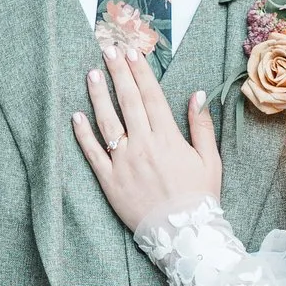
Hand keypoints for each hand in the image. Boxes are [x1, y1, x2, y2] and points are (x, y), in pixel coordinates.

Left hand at [72, 47, 221, 231]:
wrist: (183, 235)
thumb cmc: (199, 197)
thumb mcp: (210, 160)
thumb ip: (201, 126)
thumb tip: (196, 94)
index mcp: (168, 138)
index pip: (151, 96)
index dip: (141, 72)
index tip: (132, 52)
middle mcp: (144, 145)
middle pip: (127, 101)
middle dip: (118, 73)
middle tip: (108, 50)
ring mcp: (124, 162)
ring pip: (107, 122)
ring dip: (98, 95)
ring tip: (91, 74)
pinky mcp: (109, 180)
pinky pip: (93, 153)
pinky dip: (83, 133)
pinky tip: (75, 115)